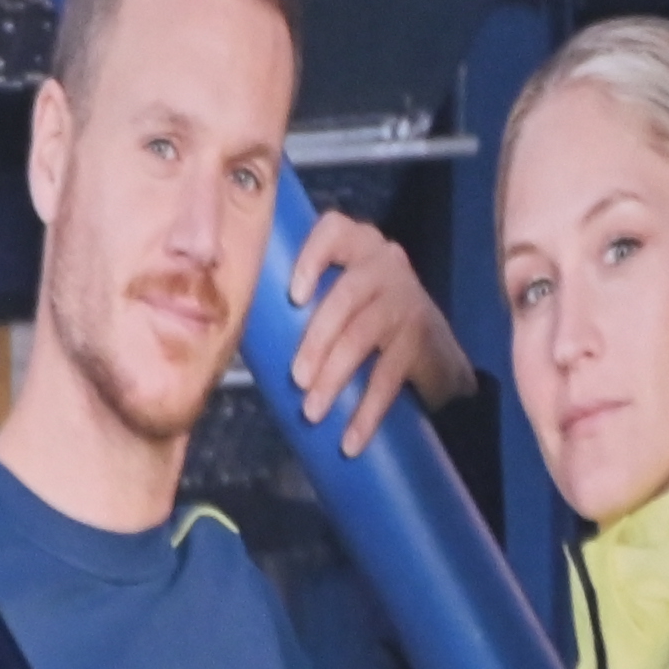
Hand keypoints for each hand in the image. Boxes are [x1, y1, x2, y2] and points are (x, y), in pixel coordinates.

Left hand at [288, 211, 476, 455]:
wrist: (432, 356)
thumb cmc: (360, 323)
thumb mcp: (332, 301)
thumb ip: (296, 301)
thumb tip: (236, 331)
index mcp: (355, 247)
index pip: (334, 230)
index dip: (312, 257)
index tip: (293, 297)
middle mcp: (385, 263)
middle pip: (344, 297)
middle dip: (315, 342)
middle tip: (296, 381)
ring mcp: (407, 298)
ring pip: (363, 336)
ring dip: (334, 378)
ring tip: (313, 411)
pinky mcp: (423, 336)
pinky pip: (390, 374)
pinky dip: (367, 410)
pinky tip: (351, 439)